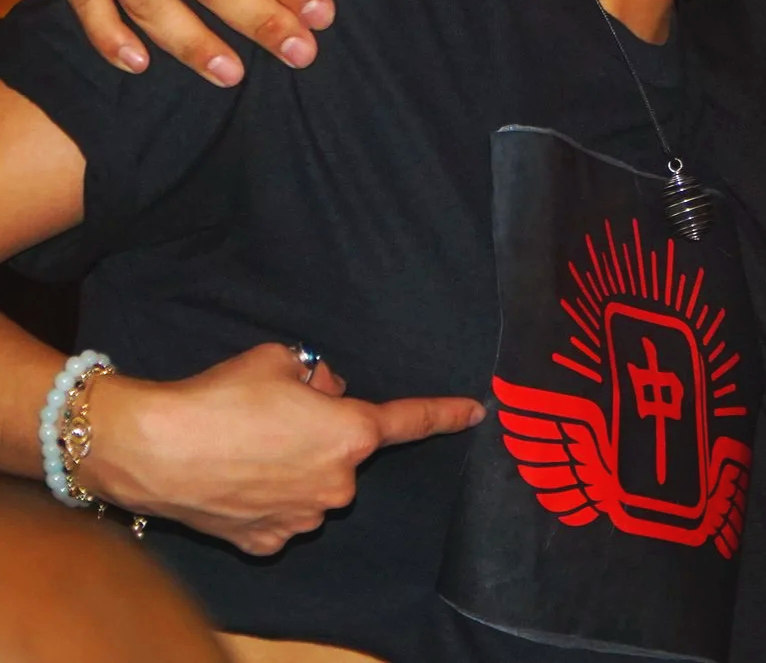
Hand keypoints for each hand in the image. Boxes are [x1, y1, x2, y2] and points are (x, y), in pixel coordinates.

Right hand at [76, 343, 482, 555]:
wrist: (152, 447)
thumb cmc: (220, 397)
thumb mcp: (280, 359)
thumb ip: (318, 375)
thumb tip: (325, 391)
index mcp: (352, 433)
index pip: (410, 421)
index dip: (446, 414)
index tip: (476, 411)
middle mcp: (338, 483)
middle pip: (345, 451)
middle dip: (323, 431)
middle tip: (276, 415)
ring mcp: (303, 518)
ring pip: (313, 484)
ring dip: (293, 466)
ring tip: (245, 446)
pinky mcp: (267, 541)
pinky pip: (281, 513)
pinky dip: (265, 497)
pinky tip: (235, 479)